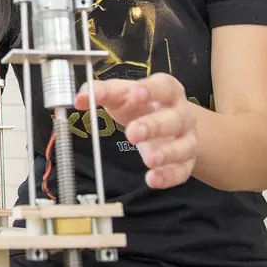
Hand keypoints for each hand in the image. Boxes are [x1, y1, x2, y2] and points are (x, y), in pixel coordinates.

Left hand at [76, 73, 196, 188]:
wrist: (167, 124)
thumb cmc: (141, 105)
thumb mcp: (121, 94)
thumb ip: (101, 92)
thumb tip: (80, 99)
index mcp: (167, 91)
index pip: (163, 86)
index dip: (151, 90)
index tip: (134, 93)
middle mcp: (181, 113)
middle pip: (174, 118)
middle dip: (154, 126)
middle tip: (132, 134)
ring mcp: (186, 138)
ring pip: (184, 146)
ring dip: (167, 153)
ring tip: (150, 160)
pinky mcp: (186, 161)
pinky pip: (182, 170)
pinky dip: (168, 176)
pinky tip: (153, 179)